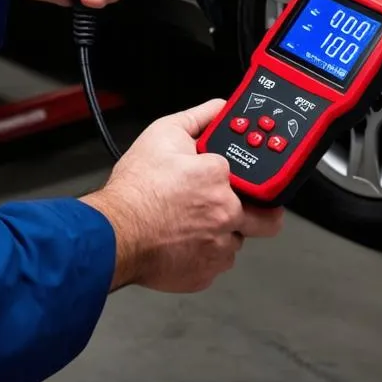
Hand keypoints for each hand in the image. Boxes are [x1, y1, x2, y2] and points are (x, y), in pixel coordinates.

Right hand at [80, 99, 284, 292]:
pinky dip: (203, 255)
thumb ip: (198, 118)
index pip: (249, 173)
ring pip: (235, 241)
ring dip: (221, 233)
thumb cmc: (134, 190)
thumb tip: (219, 108)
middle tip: (235, 206)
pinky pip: (215, 264)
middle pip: (267, 218)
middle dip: (258, 212)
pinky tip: (182, 242)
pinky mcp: (207, 273)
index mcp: (219, 177)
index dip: (236, 175)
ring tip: (191, 224)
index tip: (232, 178)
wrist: (114, 232)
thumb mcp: (161, 135)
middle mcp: (226, 213)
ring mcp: (219, 247)